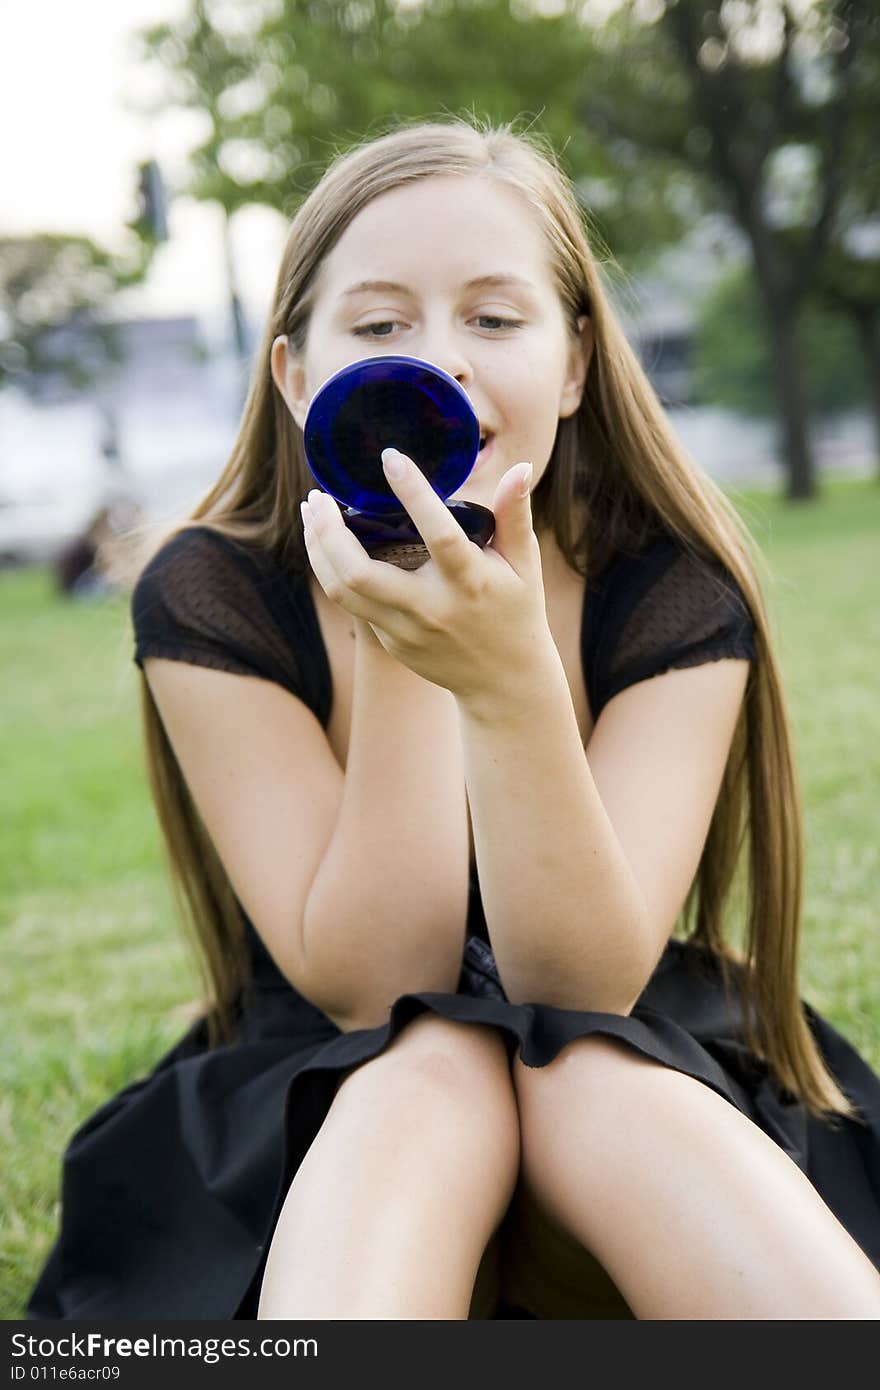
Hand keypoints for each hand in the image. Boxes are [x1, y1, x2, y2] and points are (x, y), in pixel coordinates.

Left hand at [300, 448, 554, 707]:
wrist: (504, 682)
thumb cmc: (516, 610)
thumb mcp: (524, 564)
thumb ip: (516, 515)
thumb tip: (521, 468)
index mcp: (470, 582)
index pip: (440, 535)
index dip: (414, 494)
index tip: (391, 458)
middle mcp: (432, 609)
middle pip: (359, 573)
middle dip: (329, 531)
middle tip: (318, 496)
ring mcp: (406, 630)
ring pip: (341, 591)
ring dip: (317, 549)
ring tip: (312, 513)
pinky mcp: (391, 642)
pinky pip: (351, 603)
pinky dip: (330, 569)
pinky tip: (326, 543)